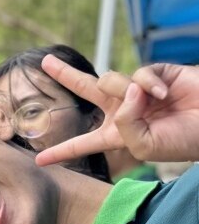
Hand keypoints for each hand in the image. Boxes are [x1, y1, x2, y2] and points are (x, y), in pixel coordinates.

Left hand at [36, 57, 198, 165]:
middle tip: (45, 62)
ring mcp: (137, 91)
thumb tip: (124, 92)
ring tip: (154, 104)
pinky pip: (136, 74)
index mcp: (116, 135)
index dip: (62, 152)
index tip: (40, 161)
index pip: (84, 144)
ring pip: (108, 82)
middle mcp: (123, 110)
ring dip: (126, 92)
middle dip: (66, 75)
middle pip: (86, 89)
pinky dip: (147, 85)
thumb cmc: (182, 140)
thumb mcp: (143, 145)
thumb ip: (123, 124)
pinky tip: (162, 94)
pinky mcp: (154, 73)